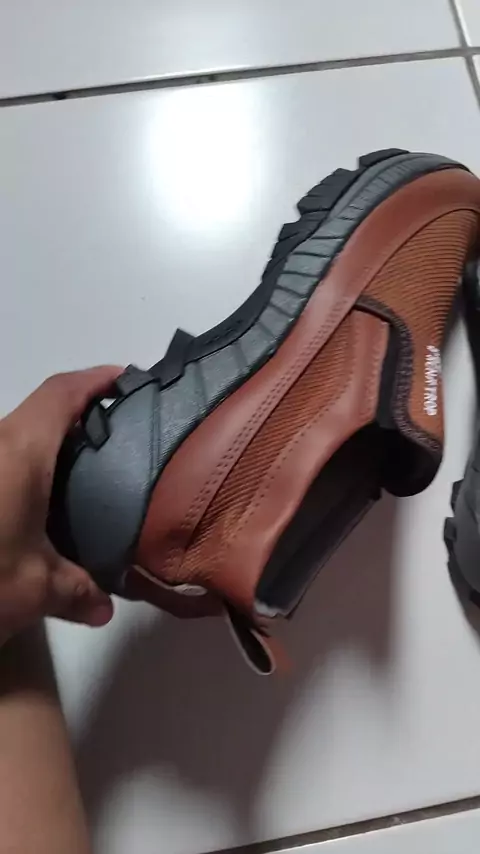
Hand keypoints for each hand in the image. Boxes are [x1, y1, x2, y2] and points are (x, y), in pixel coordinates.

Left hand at [0, 367, 121, 643]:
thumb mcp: (32, 590)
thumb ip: (75, 590)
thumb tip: (103, 608)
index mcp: (19, 449)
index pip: (62, 392)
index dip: (95, 379)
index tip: (123, 380)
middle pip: (36, 413)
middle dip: (72, 421)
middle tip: (109, 445)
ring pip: (9, 439)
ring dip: (39, 451)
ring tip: (70, 482)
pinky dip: (16, 470)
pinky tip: (23, 508)